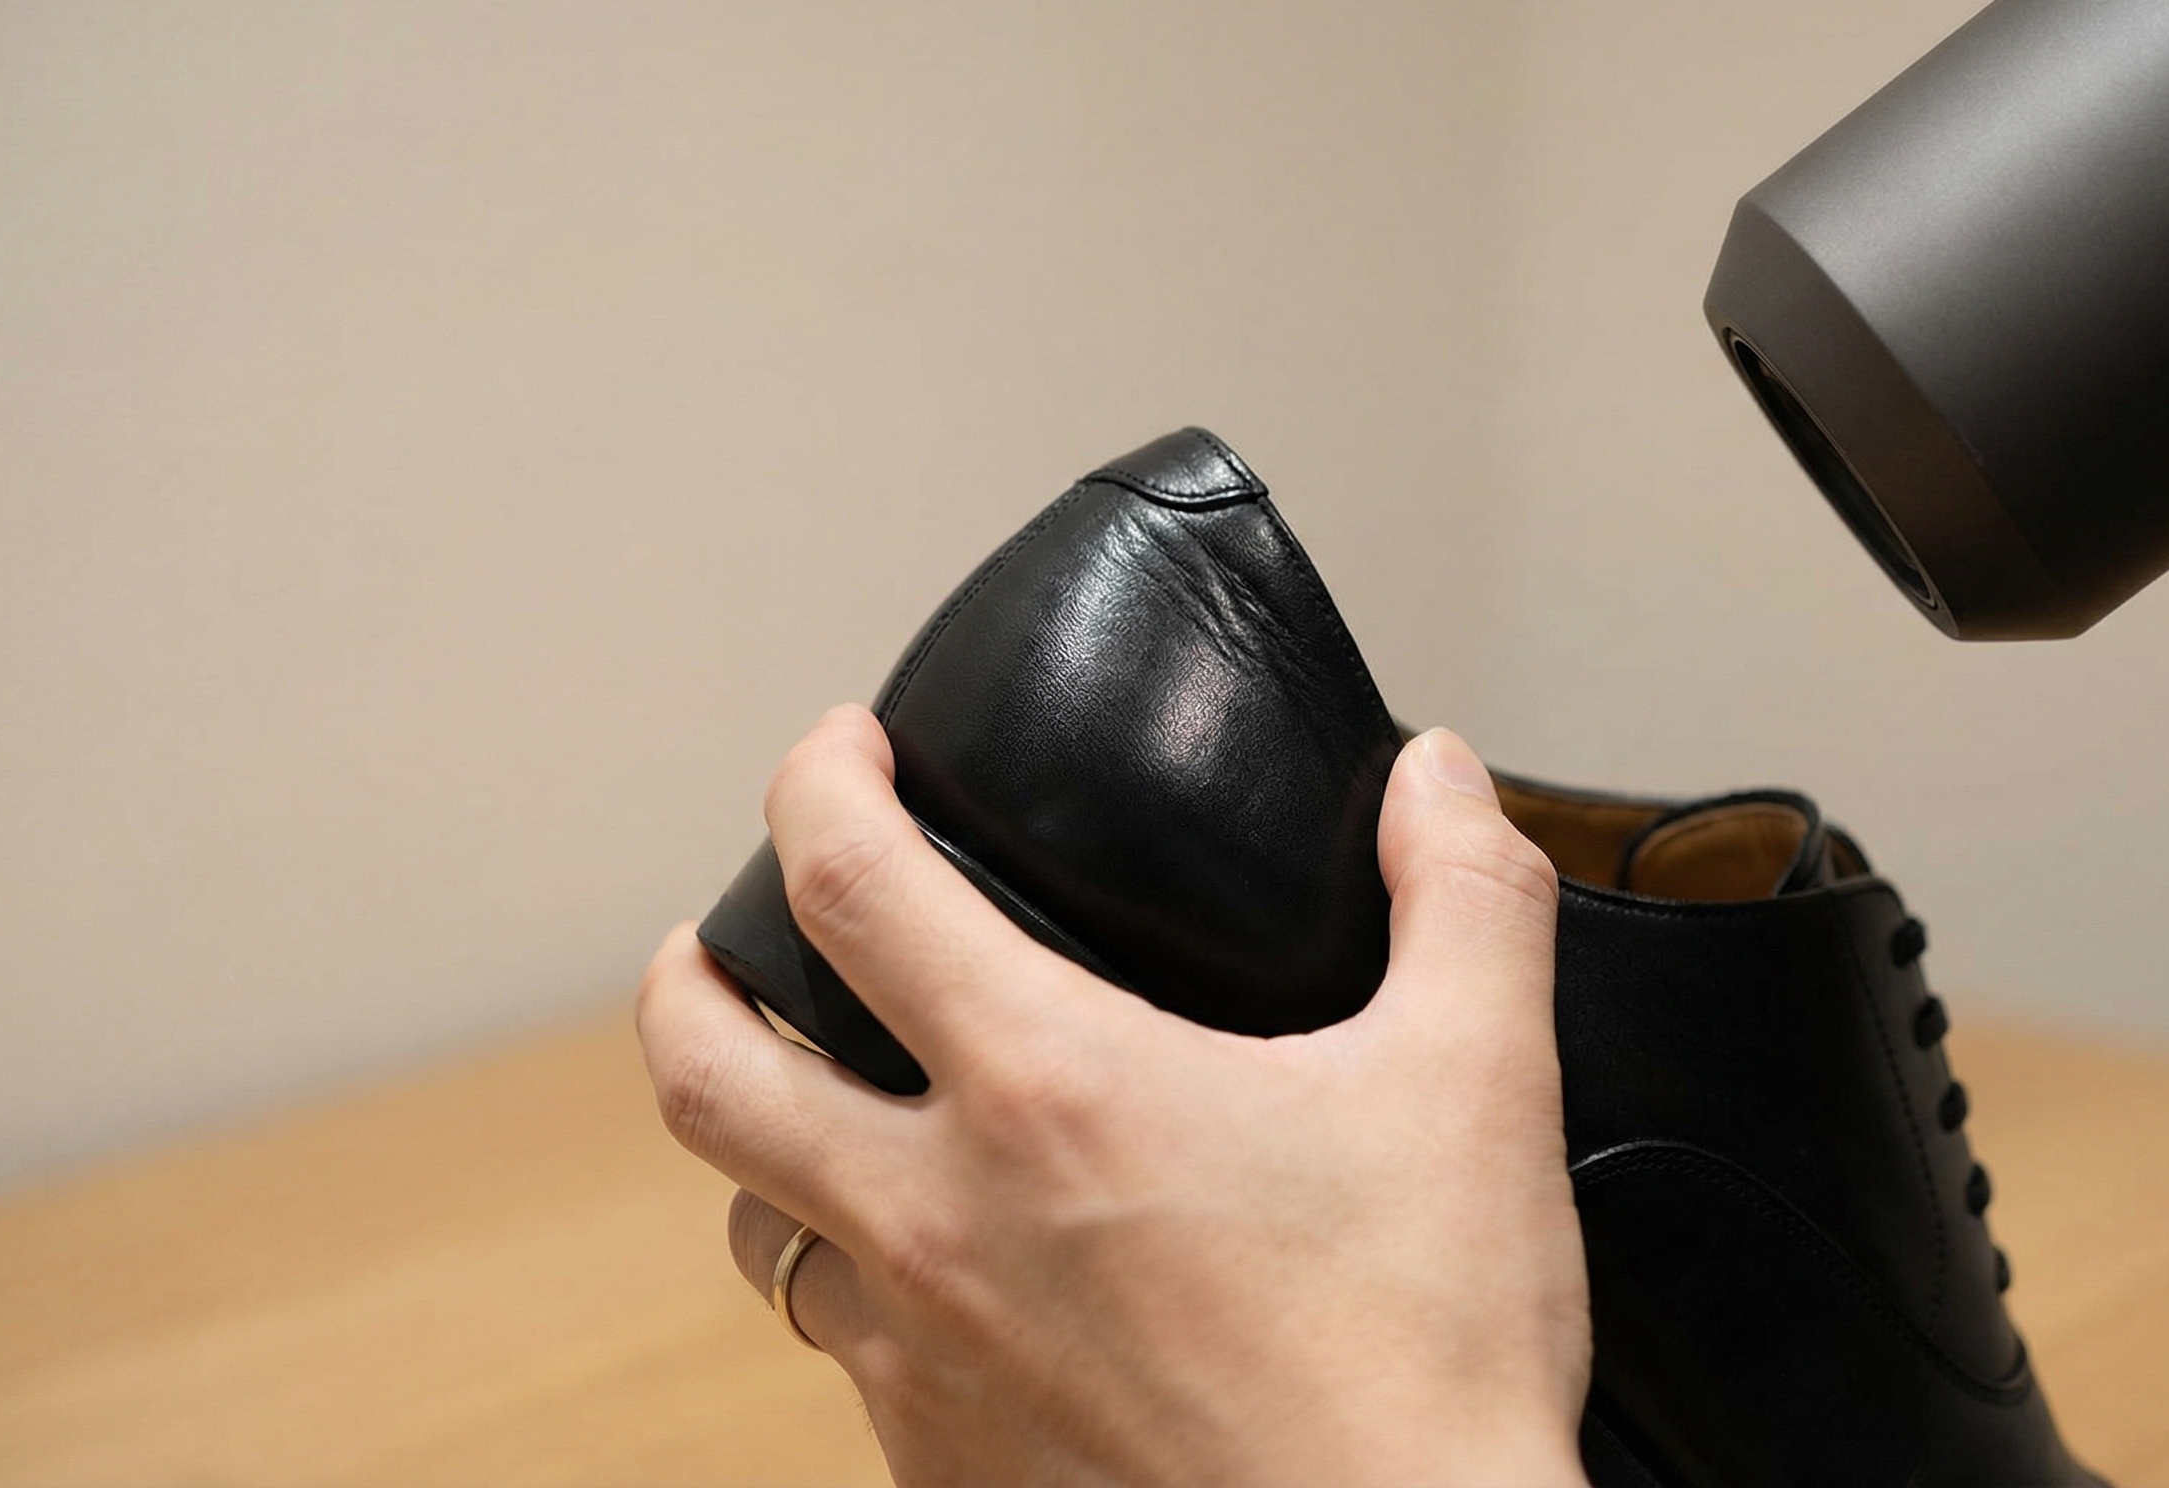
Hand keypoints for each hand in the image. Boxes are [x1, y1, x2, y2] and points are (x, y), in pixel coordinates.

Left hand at [637, 707, 1590, 1486]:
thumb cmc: (1424, 1359)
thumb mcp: (1480, 1085)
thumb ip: (1465, 896)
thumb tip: (1437, 775)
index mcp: (1049, 1092)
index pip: (848, 883)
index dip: (817, 782)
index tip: (842, 752)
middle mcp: (940, 1221)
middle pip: (704, 1069)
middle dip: (688, 979)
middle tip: (721, 937)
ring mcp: (921, 1361)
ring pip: (757, 1226)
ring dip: (769, 1150)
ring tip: (829, 1116)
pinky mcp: (943, 1473)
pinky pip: (849, 1363)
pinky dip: (870, 1298)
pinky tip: (954, 1293)